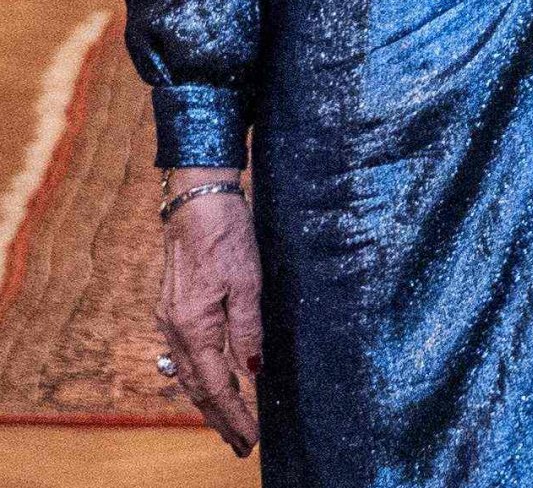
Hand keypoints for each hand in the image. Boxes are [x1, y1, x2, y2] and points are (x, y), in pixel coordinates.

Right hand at [155, 166, 261, 457]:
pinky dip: (198, 376)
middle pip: (196, 388)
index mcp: (195, 327)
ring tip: (228, 421)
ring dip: (208, 401)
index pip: (215, 387)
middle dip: (219, 418)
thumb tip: (252, 370)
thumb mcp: (247, 281)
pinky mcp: (173, 306)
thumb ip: (248, 329)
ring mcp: (170, 318)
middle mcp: (175, 329)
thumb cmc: (225, 234)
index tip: (250, 440)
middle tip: (241, 444)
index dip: (233, 415)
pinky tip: (210, 380)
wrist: (196, 198)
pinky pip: (183, 355)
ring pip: (187, 374)